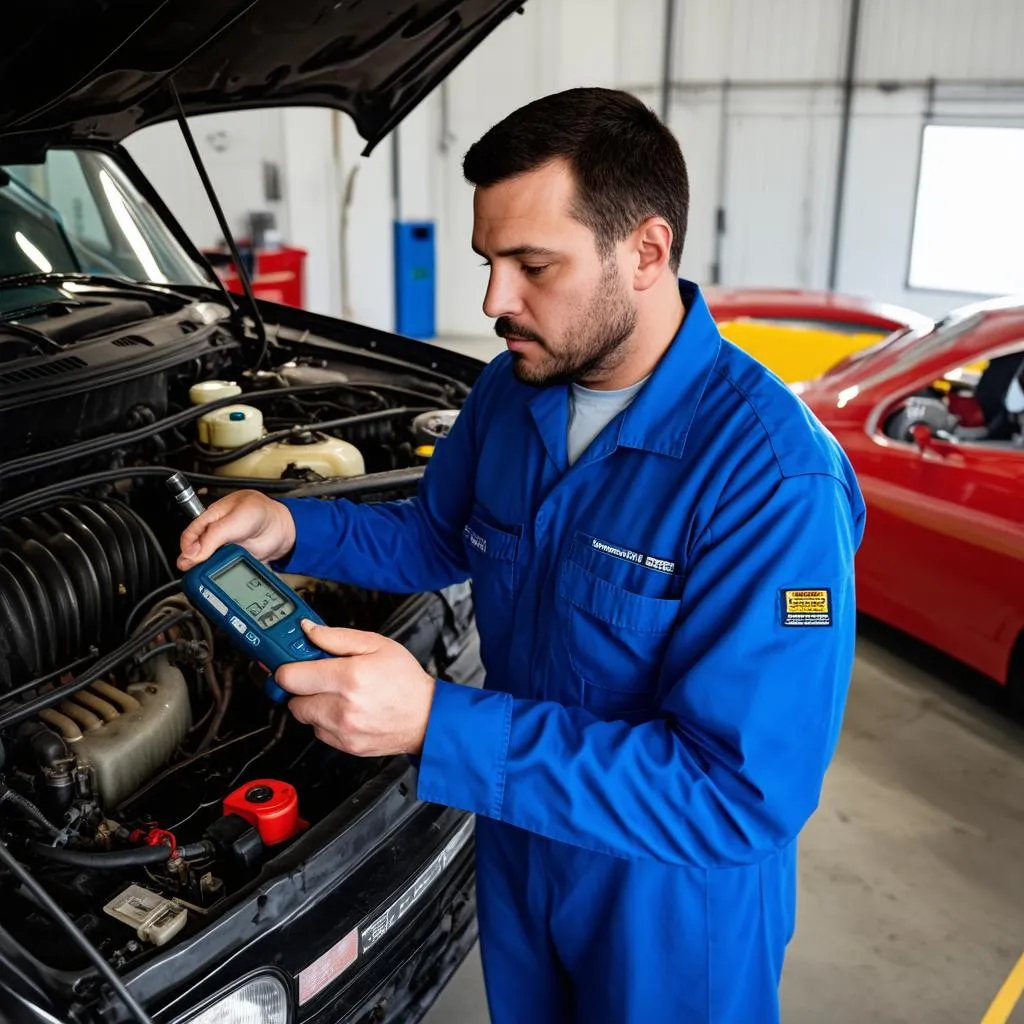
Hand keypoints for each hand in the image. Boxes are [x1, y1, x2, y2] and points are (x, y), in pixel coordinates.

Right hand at [177, 490, 295, 570]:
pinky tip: (221, 580)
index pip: (189, 535)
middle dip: (194, 564)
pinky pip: (222, 570)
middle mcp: (214, 534)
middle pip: (195, 552)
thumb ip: (212, 536)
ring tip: (208, 578)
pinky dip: (221, 576)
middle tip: (196, 574)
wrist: (283, 527)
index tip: (188, 562)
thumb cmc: (261, 512)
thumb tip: (190, 554)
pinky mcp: (233, 559)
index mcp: (209, 518)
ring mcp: (223, 547)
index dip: (186, 550)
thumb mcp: (235, 520)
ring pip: (207, 563)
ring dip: (207, 571)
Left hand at [276, 620, 436, 756]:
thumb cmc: (405, 680)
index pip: (291, 677)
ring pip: (304, 716)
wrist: (427, 717)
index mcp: (349, 677)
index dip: (286, 668)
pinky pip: (319, 732)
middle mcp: (343, 707)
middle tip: (319, 677)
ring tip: (337, 694)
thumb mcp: (376, 644)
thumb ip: (337, 636)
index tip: (289, 663)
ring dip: (313, 704)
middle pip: (292, 699)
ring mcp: (343, 730)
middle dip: (302, 686)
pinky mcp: (345, 746)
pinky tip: (345, 710)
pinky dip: (326, 721)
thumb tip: (309, 631)